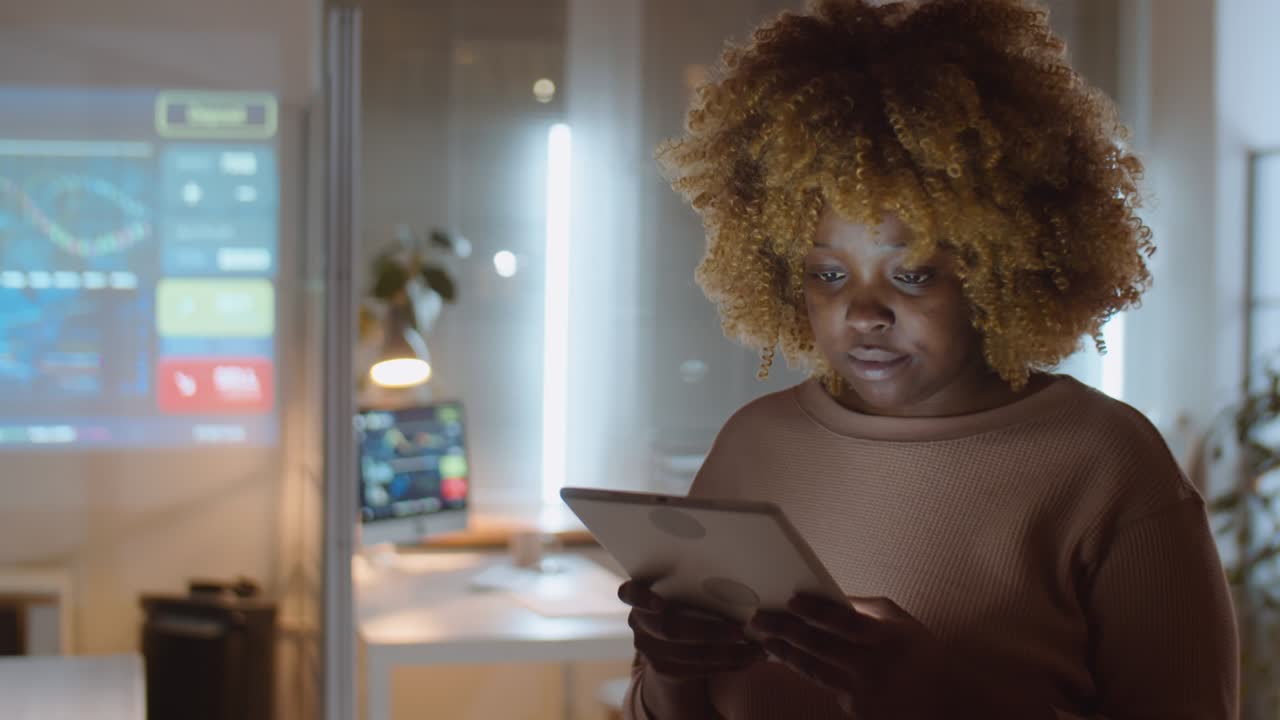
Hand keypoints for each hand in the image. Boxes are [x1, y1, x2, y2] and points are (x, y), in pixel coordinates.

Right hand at [618, 579, 765, 680]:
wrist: (670, 634)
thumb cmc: (685, 595)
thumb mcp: (681, 584)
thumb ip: (691, 579)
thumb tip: (736, 565)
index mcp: (639, 593)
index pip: (630, 593)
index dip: (642, 599)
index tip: (661, 604)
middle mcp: (638, 622)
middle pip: (669, 629)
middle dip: (709, 632)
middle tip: (741, 630)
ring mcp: (649, 649)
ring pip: (690, 655)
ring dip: (728, 654)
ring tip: (756, 651)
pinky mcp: (664, 669)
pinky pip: (698, 670)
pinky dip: (726, 665)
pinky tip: (748, 660)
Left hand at [749, 594, 952, 718]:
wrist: (949, 704)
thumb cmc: (924, 655)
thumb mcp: (904, 623)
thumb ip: (868, 608)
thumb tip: (832, 598)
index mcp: (886, 638)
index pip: (843, 621)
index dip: (814, 610)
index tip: (790, 600)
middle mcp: (873, 667)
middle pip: (819, 647)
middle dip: (785, 631)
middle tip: (758, 620)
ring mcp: (864, 693)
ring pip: (815, 671)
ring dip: (786, 655)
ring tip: (766, 641)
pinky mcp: (858, 712)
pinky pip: (830, 688)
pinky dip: (815, 673)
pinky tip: (794, 659)